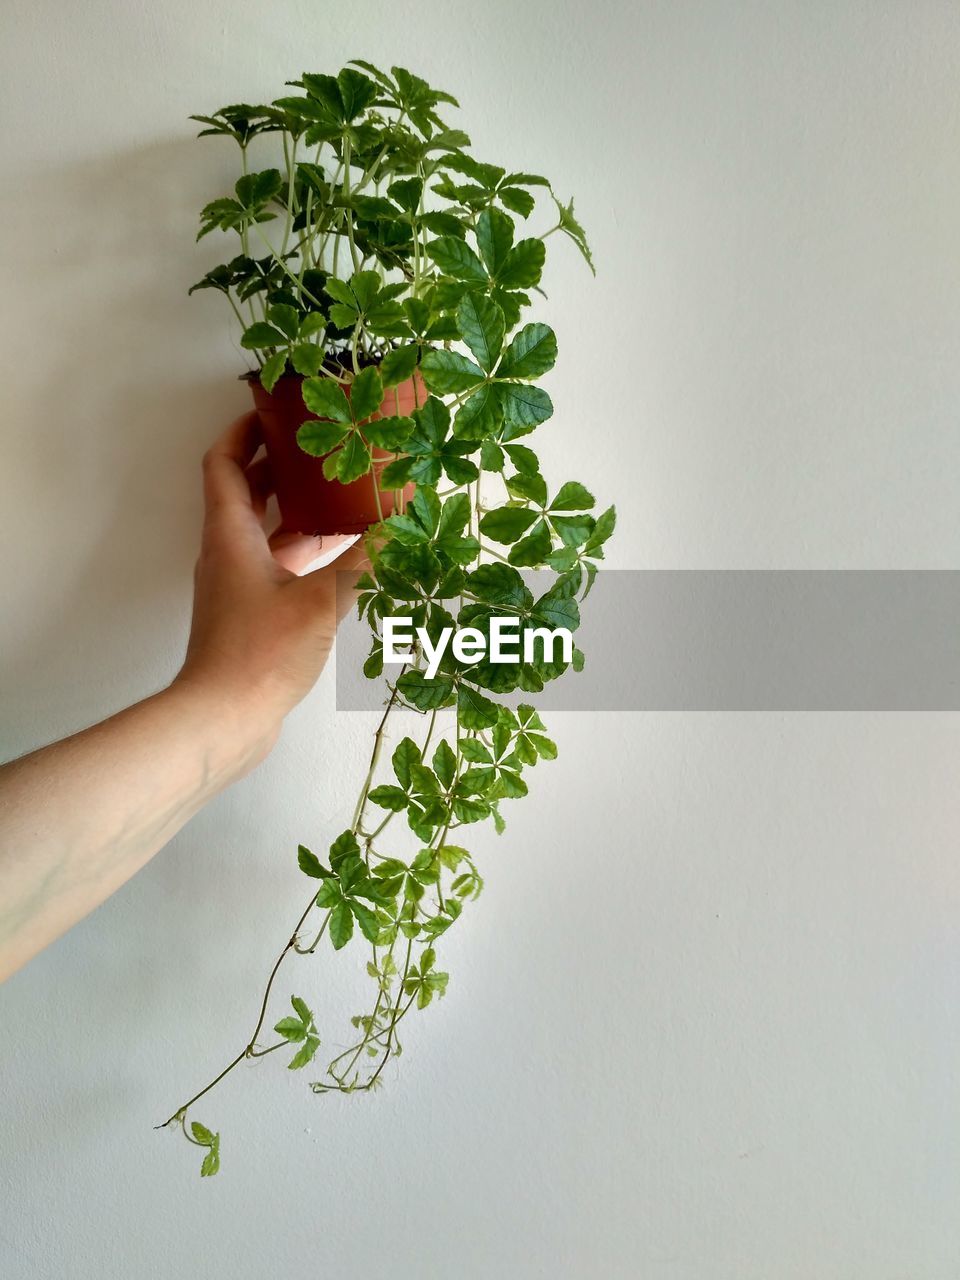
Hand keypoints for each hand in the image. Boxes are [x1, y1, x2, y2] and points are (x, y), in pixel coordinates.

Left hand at [173, 412, 368, 763]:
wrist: (224, 718)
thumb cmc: (260, 652)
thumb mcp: (319, 601)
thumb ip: (360, 562)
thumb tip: (398, 527)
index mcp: (230, 534)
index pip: (224, 463)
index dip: (243, 430)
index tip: (273, 410)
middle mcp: (226, 553)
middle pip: (244, 493)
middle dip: (278, 466)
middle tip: (320, 448)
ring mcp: (235, 586)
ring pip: (263, 532)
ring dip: (295, 512)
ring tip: (341, 497)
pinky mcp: (248, 614)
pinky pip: (274, 566)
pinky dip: (301, 553)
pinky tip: (340, 558)